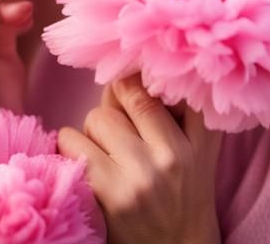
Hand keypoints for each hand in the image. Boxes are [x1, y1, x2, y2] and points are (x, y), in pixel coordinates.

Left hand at [57, 73, 223, 243]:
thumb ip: (174, 105)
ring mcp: (137, 181)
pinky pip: (72, 147)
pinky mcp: (108, 200)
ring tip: (105, 152)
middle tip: (119, 131)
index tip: (125, 88)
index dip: (129, 81)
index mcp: (195, 141)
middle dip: (112, 108)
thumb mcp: (198, 146)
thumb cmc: (184, 188)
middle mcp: (169, 158)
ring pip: (95, 119)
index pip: (149, 88)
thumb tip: (123, 69)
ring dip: (91, 131)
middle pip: (119, 99)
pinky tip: (87, 166)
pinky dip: (71, 149)